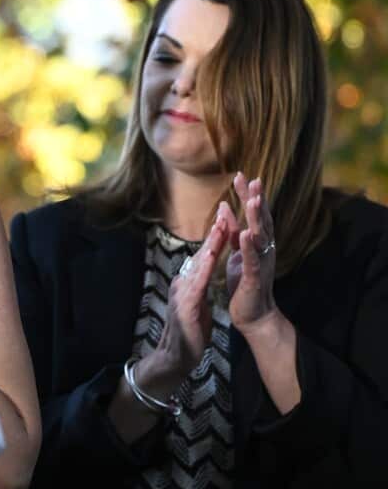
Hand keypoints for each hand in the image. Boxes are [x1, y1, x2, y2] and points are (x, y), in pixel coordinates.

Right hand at [134, 212, 228, 396]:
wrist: (176, 357)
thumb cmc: (189, 333)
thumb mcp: (197, 305)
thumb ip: (197, 288)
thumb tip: (200, 275)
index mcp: (188, 284)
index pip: (205, 258)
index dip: (215, 239)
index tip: (226, 219)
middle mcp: (183, 283)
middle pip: (202, 255)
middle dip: (214, 233)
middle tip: (225, 211)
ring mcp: (183, 293)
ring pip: (200, 263)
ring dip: (211, 243)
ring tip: (221, 225)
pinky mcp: (186, 305)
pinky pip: (198, 282)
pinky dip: (206, 267)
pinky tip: (212, 255)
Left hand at [223, 174, 280, 333]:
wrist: (253, 314)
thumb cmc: (245, 281)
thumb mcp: (236, 251)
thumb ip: (232, 229)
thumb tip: (224, 205)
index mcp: (258, 242)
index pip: (254, 213)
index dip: (248, 195)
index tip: (242, 175)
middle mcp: (264, 248)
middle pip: (261, 220)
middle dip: (258, 200)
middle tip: (255, 180)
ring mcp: (262, 261)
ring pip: (261, 236)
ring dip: (257, 218)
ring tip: (253, 201)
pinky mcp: (255, 276)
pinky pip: (253, 259)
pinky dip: (249, 246)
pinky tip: (245, 234)